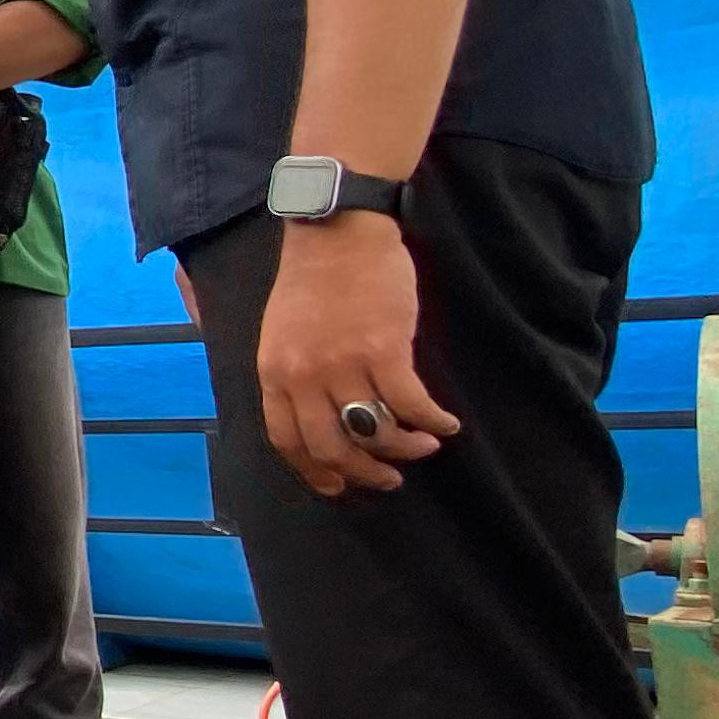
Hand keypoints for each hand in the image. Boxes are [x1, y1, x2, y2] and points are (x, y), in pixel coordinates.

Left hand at [255, 212, 457, 495]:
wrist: (338, 232)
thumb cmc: (314, 280)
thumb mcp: (280, 332)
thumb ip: (290, 374)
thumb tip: (312, 418)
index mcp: (274, 372)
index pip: (288, 440)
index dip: (315, 471)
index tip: (338, 486)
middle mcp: (303, 376)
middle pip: (332, 447)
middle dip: (363, 473)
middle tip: (389, 478)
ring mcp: (343, 364)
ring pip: (374, 431)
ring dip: (405, 449)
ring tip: (423, 446)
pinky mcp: (383, 349)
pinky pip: (411, 405)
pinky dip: (432, 421)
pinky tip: (445, 424)